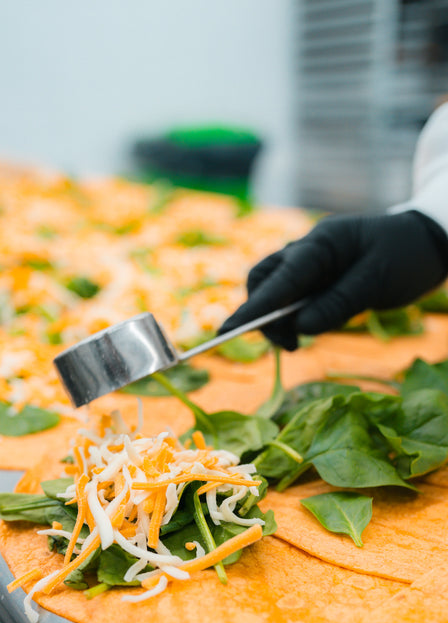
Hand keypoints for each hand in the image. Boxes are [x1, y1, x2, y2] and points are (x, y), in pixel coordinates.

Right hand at [219, 211, 447, 349]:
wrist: (427, 243)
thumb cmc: (406, 255)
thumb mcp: (378, 280)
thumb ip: (339, 302)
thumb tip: (302, 326)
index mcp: (322, 243)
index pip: (280, 278)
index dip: (254, 306)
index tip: (229, 331)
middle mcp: (309, 251)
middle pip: (264, 281)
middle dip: (263, 314)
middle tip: (289, 344)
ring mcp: (311, 265)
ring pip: (274, 291)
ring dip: (279, 319)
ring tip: (299, 342)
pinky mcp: (317, 280)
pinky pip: (292, 300)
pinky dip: (294, 318)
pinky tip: (310, 329)